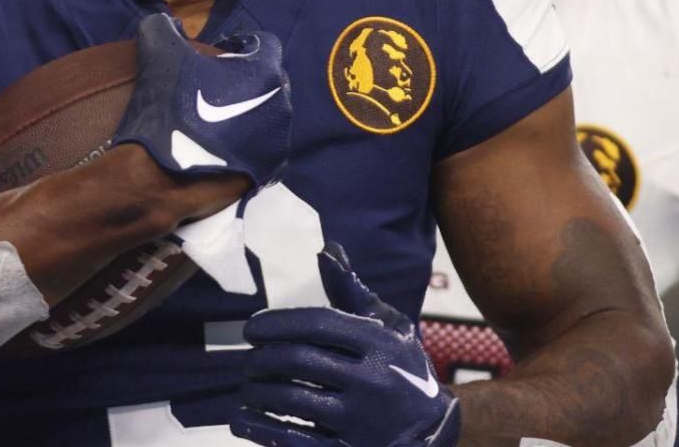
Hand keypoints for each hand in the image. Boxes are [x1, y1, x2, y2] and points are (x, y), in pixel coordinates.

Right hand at [112, 13, 291, 188]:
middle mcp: (281, 105)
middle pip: (267, 82)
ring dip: (247, 113)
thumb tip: (164, 21)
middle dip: (245, 81)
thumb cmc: (169, 109)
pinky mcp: (267, 173)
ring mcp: (277, 142)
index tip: (217, 55)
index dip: (239, 45)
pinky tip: (219, 147)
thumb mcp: (158, 54)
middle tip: (212, 88)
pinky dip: (245, 145)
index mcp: (265, 71)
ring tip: (215, 120)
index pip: (263, 44)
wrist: (163, 178)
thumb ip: (162, 27)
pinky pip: (261, 149)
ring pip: (266, 117)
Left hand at [233, 244, 460, 446]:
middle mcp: (371, 379)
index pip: (317, 324)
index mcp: (378, 343)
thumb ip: (352, 291)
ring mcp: (359, 419)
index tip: (251, 329)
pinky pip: (293, 439)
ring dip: (258, 391)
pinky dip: (260, 428)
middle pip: (298, 361)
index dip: (277, 323)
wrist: (435, 429)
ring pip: (290, 399)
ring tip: (249, 387)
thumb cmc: (402, 367)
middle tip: (249, 361)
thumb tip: (326, 251)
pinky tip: (243, 420)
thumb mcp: (388, 326)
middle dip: (262, 359)